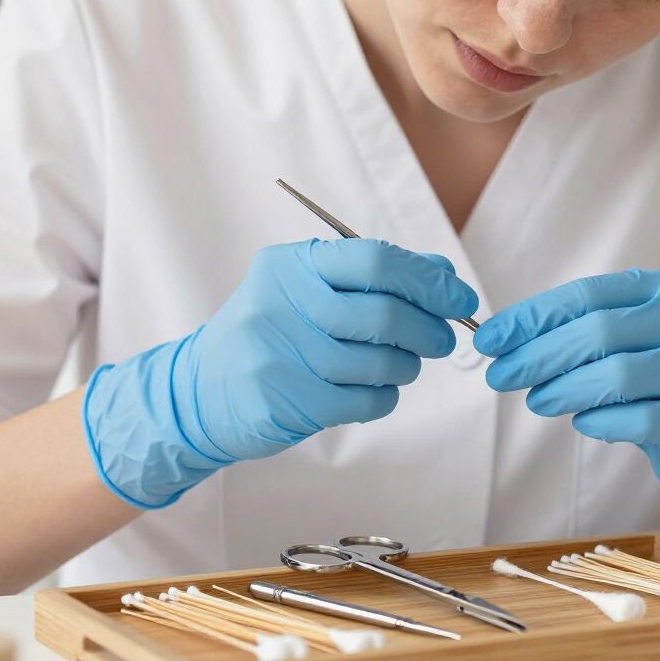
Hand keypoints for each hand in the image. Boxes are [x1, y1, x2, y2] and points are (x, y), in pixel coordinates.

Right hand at [83, 239, 477, 507]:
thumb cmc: (274, 332)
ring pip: (379, 363)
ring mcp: (277, 353)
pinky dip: (384, 397)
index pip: (376, 259)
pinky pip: (364, 400)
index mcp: (292, 264)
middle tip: (443, 339)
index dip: (428, 281)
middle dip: (429, 330)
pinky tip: (373, 390)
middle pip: (384, 315)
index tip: (460, 298)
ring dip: (407, 367)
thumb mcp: (312, 290)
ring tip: (402, 364)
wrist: (199, 392)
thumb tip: (445, 275)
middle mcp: (281, 303)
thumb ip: (376, 278)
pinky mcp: (282, 401)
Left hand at [473, 270, 659, 539]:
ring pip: (616, 375)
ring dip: (563, 389)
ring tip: (537, 402)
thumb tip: (504, 339)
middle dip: (537, 355)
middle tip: (499, 376)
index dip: (533, 316)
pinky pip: (636, 419)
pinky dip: (599, 421)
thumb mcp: (632, 339)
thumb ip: (582, 331)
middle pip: (598, 331)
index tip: (490, 338)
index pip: (588, 294)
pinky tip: (582, 423)